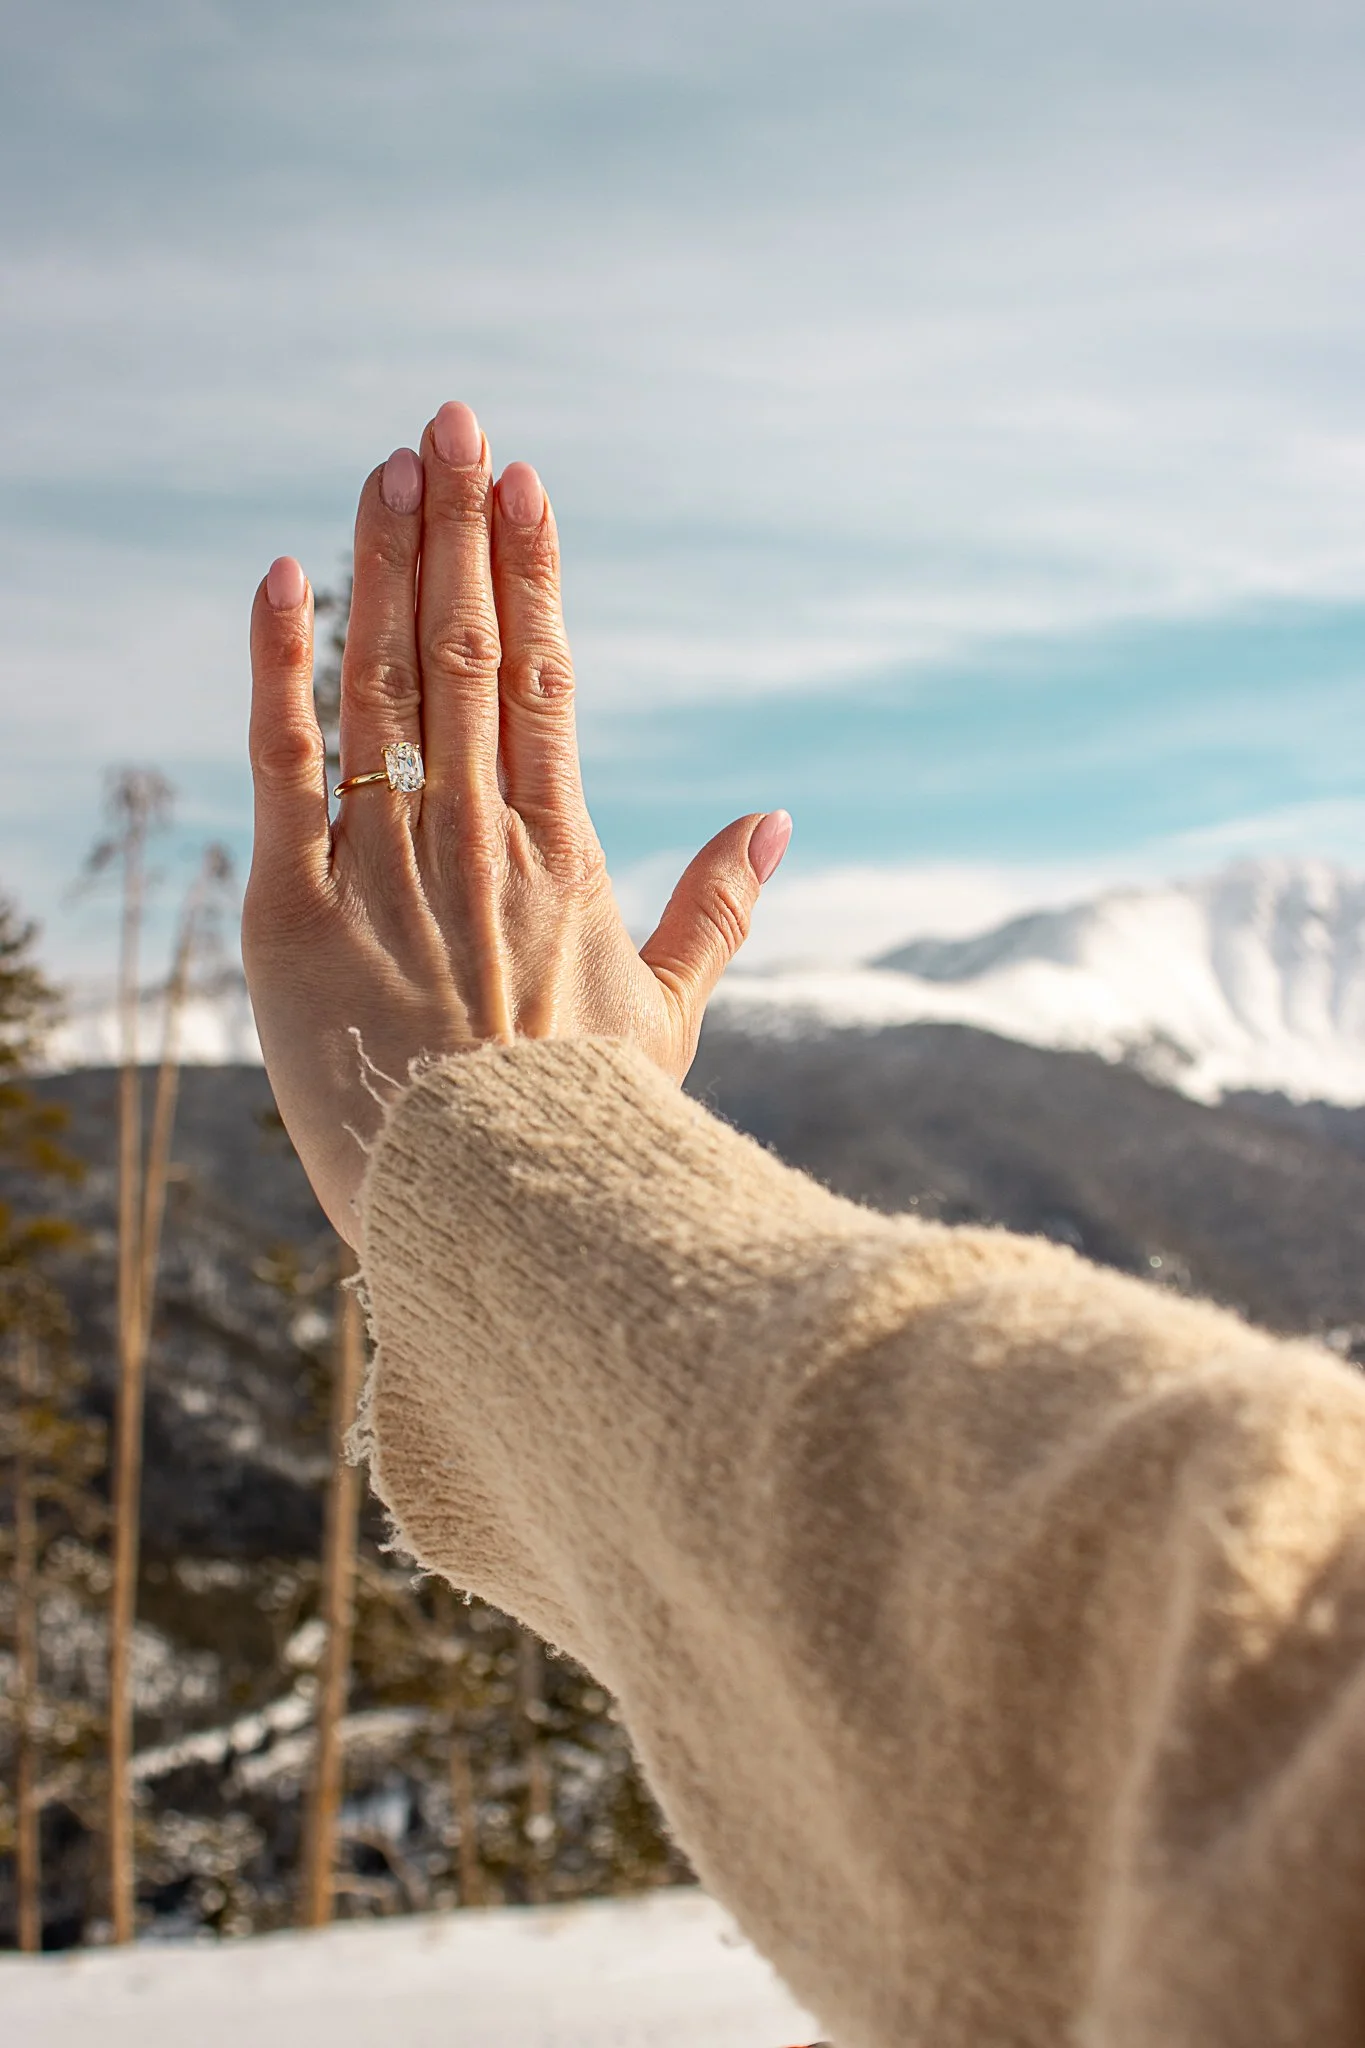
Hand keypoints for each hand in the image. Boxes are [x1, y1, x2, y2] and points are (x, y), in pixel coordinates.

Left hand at [243, 401, 790, 1243]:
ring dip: (384, 571)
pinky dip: (281, 674)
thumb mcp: (669, 1018)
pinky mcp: (296, 920)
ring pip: (385, 691)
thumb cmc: (587, 1125)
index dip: (535, 571)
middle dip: (458, 531)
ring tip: (387, 467)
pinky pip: (285, 773)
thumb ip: (720, 910)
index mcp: (564, 859)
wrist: (496, 1225)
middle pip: (468, 656)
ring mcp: (388, 875)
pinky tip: (281, 581)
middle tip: (451, 419)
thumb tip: (777, 815)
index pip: (547, 683)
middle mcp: (479, 844)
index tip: (525, 479)